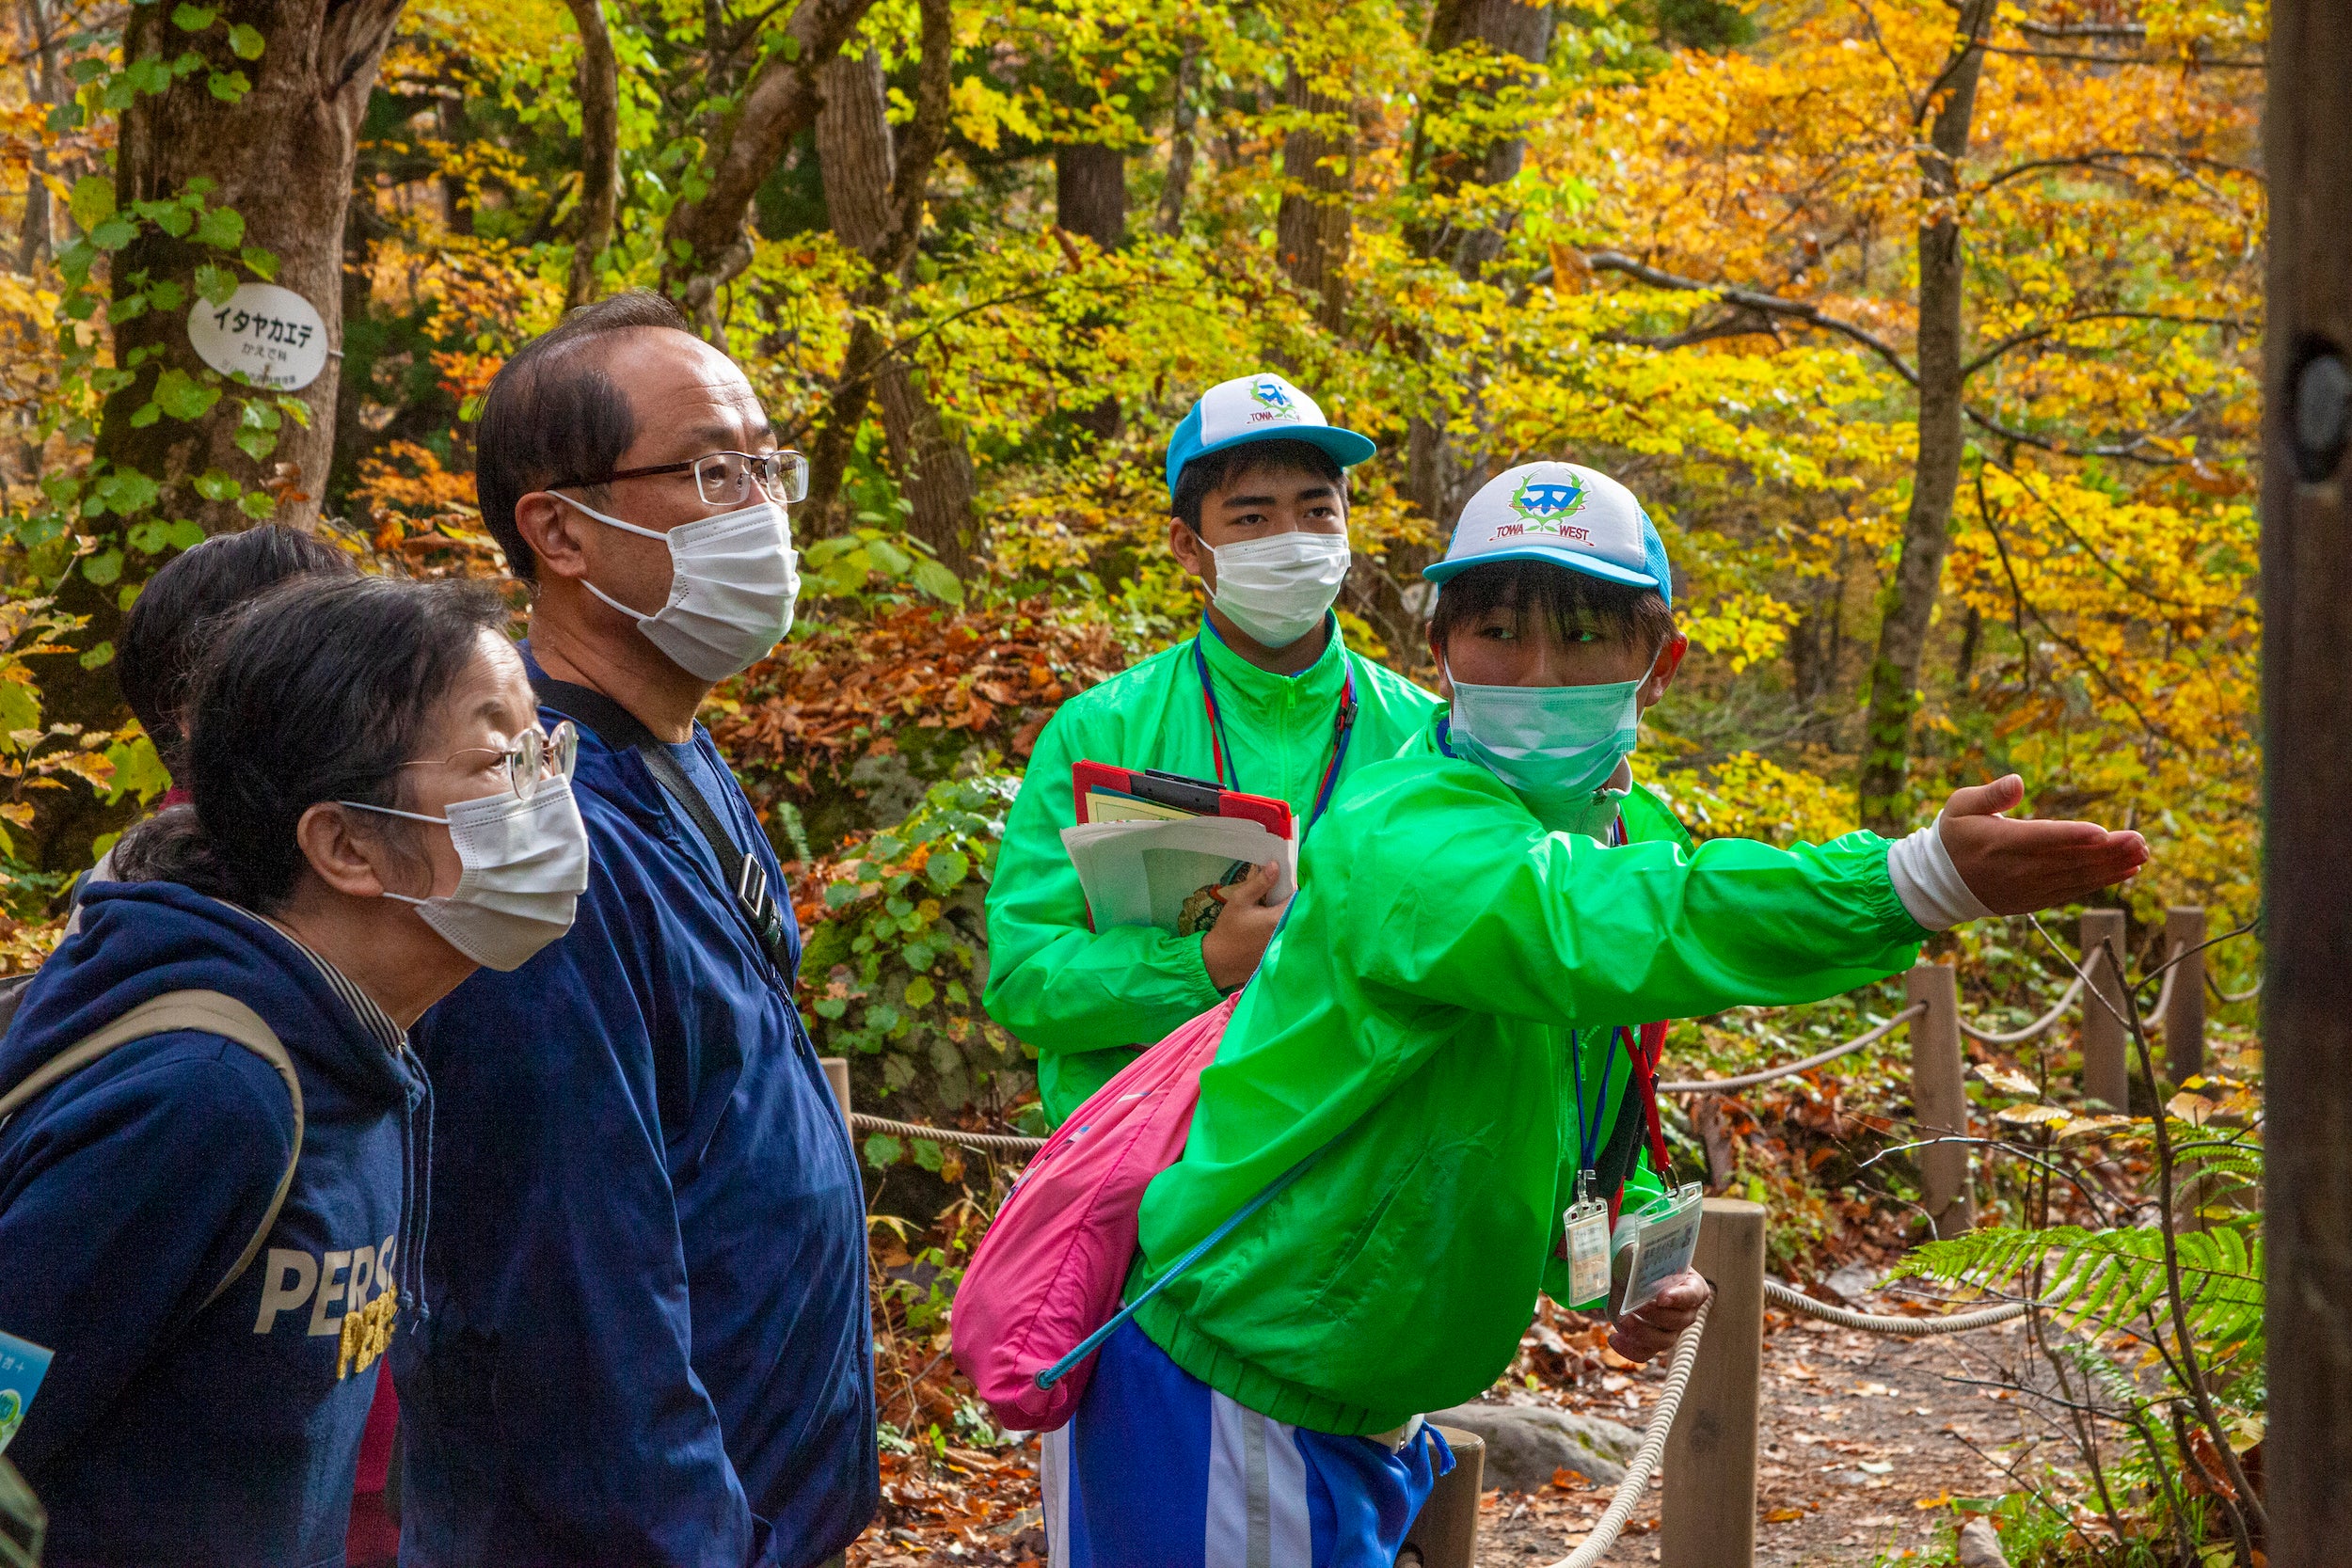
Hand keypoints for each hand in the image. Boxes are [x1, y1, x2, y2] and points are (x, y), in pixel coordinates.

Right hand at [1199, 860, 1287, 990]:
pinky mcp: (1280, 952)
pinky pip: (1288, 934)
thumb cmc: (1229, 928)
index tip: (1287, 879)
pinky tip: (1270, 923)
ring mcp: (1284, 943)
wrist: (1220, 960)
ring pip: (1293, 922)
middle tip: (1279, 891)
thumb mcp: (1240, 900)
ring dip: (1287, 912)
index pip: (1297, 897)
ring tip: (1274, 905)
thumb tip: (1276, 865)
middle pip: (1297, 910)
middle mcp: (1286, 931)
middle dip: (1291, 899)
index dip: (1294, 886)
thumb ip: (1260, 883)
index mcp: (1278, 917)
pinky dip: (1283, 926)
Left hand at [1609, 1269, 1709, 1362]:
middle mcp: (1685, 1312)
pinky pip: (1645, 1353)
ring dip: (1641, 1332)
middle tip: (1634, 1306)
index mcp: (1691, 1286)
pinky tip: (1614, 1338)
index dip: (1679, 1298)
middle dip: (1654, 1315)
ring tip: (1622, 1319)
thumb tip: (1637, 1270)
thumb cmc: (1637, 1263)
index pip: (1694, 1294)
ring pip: (1663, 1341)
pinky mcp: (1650, 1342)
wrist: (1622, 1276)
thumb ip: (1644, 1263)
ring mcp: (1670, 1331)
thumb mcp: (1640, 1256)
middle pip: (1678, 1321)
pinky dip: (1629, 1350)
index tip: (1661, 1297)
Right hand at [1939, 775, 2148, 915]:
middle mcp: (2017, 869)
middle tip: (2140, 841)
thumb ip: (1990, 794)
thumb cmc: (1954, 836)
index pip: (2042, 839)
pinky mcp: (2035, 900)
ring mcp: (2028, 888)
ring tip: (2142, 854)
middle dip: (2107, 852)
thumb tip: (2018, 781)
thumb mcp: (1960, 806)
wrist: (1939, 884)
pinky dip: (2100, 882)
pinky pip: (2073, 891)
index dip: (2073, 837)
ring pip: (2076, 877)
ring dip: (2112, 867)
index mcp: (1999, 842)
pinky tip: (2124, 872)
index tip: (2103, 832)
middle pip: (2069, 860)